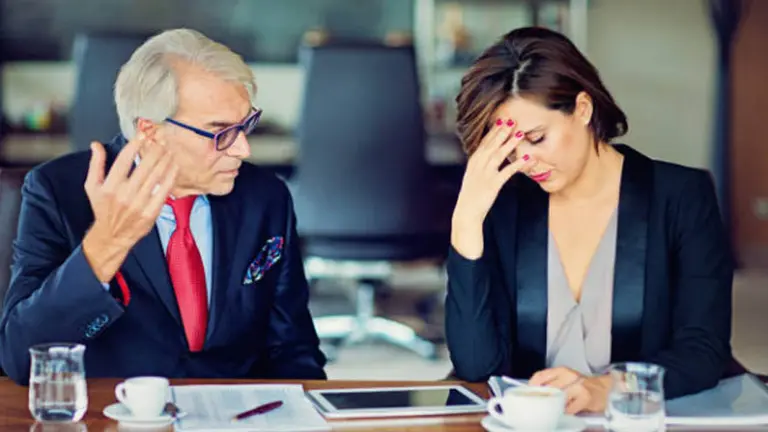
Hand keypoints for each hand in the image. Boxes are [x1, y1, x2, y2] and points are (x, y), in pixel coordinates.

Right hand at [82, 132, 177, 281]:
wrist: (112, 235)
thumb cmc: (103, 208)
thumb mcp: (93, 186)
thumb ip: (95, 164)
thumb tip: (95, 144)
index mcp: (109, 186)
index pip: (124, 160)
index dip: (135, 145)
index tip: (143, 134)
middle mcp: (124, 194)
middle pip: (144, 166)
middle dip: (155, 150)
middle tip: (161, 140)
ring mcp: (139, 204)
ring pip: (156, 177)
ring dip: (165, 161)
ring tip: (169, 150)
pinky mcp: (151, 212)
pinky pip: (164, 191)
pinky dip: (170, 177)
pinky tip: (174, 167)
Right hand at [451, 119, 529, 257]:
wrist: (466, 213)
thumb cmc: (471, 196)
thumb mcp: (472, 177)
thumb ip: (479, 166)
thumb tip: (487, 158)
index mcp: (473, 163)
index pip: (484, 143)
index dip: (493, 131)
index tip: (501, 120)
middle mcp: (478, 166)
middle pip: (491, 145)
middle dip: (501, 132)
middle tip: (512, 120)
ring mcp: (485, 174)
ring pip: (499, 155)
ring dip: (510, 143)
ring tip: (520, 133)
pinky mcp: (493, 185)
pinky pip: (507, 172)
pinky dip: (518, 164)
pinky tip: (527, 158)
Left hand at [529, 367, 611, 413]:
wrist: (603, 389)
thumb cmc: (581, 386)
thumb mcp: (564, 379)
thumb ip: (550, 383)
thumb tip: (532, 392)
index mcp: (561, 370)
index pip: (540, 376)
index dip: (532, 387)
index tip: (528, 395)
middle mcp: (569, 375)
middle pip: (548, 389)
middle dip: (542, 399)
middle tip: (539, 405)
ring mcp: (578, 386)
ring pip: (558, 398)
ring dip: (555, 406)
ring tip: (554, 410)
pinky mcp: (585, 397)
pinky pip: (569, 408)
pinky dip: (565, 412)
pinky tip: (565, 413)